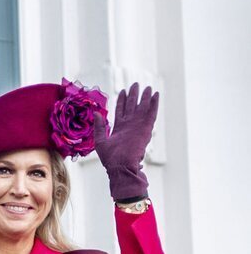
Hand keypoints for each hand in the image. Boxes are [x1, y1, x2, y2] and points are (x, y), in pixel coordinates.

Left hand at [92, 82, 158, 201]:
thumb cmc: (110, 160)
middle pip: (132, 106)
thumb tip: (97, 113)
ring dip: (145, 97)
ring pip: (142, 108)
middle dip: (134, 95)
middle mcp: (129, 126)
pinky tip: (156, 94)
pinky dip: (154, 103)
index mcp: (119, 129)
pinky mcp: (146, 129)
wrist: (121, 169)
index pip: (121, 111)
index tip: (123, 91)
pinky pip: (151, 113)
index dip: (122, 100)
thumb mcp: (100, 142)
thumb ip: (99, 127)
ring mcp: (138, 126)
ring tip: (147, 87)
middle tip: (136, 84)